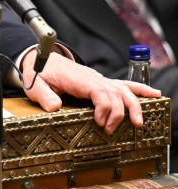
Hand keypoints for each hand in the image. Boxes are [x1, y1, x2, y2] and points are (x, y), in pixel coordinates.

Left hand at [21, 51, 158, 132]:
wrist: (40, 59)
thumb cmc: (39, 72)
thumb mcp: (35, 84)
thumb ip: (44, 95)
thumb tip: (54, 107)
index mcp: (76, 78)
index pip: (98, 90)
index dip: (104, 107)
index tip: (100, 122)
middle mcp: (91, 77)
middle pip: (113, 93)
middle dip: (117, 113)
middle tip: (109, 130)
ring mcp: (98, 79)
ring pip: (122, 89)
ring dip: (133, 105)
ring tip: (137, 123)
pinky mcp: (101, 82)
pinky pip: (122, 84)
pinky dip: (139, 89)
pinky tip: (154, 95)